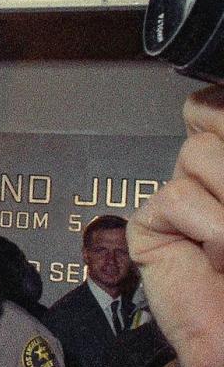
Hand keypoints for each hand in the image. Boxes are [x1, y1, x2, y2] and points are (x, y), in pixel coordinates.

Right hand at [128, 85, 223, 366]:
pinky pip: (174, 196)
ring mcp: (181, 198)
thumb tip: (197, 107)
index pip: (219, 107)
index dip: (223, 116)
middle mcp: (212, 173)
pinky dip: (205, 226)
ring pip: (195, 150)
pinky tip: (213, 259)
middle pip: (214, 119)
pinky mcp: (150, 225)